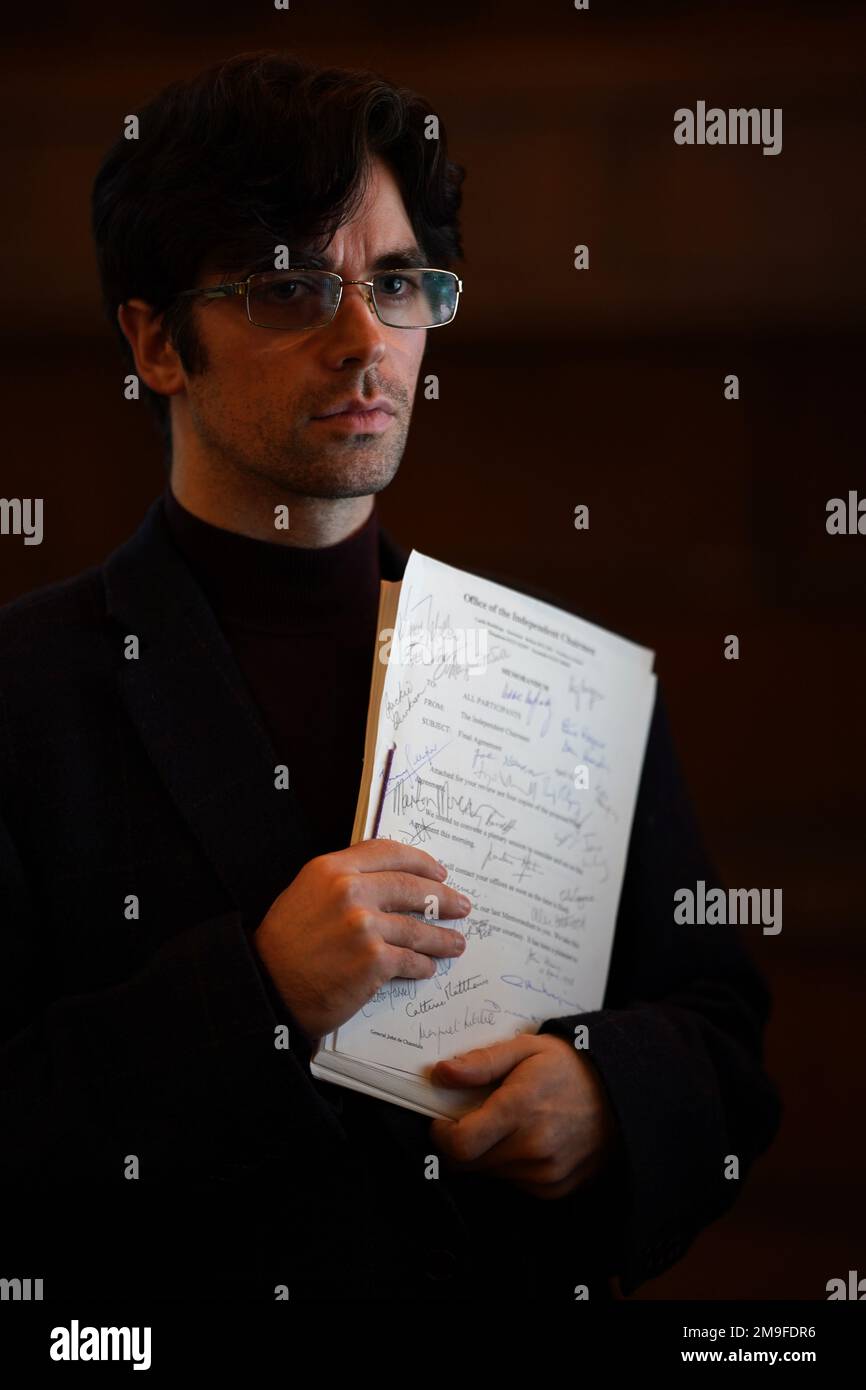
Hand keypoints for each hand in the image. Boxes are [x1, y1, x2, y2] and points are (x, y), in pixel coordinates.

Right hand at [252, 840, 470, 1039]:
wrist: (266, 988)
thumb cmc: (282, 947)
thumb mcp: (305, 895)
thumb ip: (341, 883)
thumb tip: (384, 885)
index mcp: (331, 870)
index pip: (387, 853)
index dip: (419, 861)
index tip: (438, 872)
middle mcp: (349, 891)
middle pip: (412, 887)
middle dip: (443, 898)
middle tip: (460, 906)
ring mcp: (363, 926)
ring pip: (417, 928)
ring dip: (441, 938)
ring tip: (455, 944)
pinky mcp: (373, 961)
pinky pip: (410, 960)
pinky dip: (422, 965)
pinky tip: (426, 968)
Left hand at [428, 1033, 619, 1198]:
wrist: (621, 1095)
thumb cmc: (569, 1067)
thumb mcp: (525, 1049)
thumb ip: (481, 1062)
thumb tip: (440, 1073)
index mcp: (520, 1110)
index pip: (459, 1145)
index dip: (441, 1135)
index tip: (443, 1119)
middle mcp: (532, 1148)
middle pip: (469, 1163)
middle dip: (462, 1142)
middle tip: (475, 1117)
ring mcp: (546, 1174)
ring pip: (490, 1174)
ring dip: (487, 1154)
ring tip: (509, 1125)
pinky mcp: (555, 1189)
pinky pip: (514, 1183)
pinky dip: (511, 1165)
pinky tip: (528, 1140)